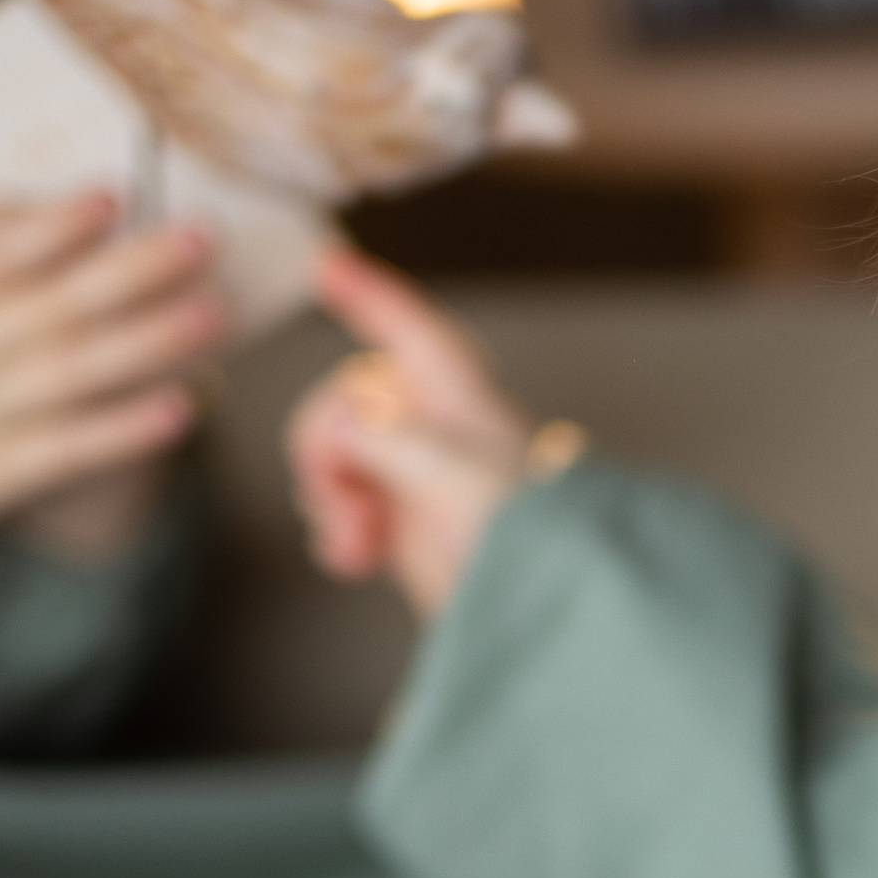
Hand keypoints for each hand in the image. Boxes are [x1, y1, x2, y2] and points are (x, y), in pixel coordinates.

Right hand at [0, 192, 225, 558]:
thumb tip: (50, 209)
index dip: (53, 226)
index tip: (113, 195)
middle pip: (54, 306)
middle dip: (131, 269)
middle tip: (203, 237)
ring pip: (70, 371)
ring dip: (148, 340)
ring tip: (216, 311)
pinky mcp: (0, 471)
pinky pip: (69, 449)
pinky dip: (124, 428)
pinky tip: (183, 407)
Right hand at [288, 244, 534, 619]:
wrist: (551, 611)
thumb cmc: (522, 536)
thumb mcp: (441, 466)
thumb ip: (380, 435)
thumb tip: (341, 434)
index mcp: (460, 398)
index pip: (412, 329)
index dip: (372, 294)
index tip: (329, 266)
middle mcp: (441, 434)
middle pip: (348, 403)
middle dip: (326, 449)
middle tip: (345, 498)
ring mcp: (425, 485)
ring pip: (341, 463)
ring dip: (331, 498)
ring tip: (358, 540)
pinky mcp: (416, 538)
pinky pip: (352, 516)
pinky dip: (342, 536)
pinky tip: (353, 560)